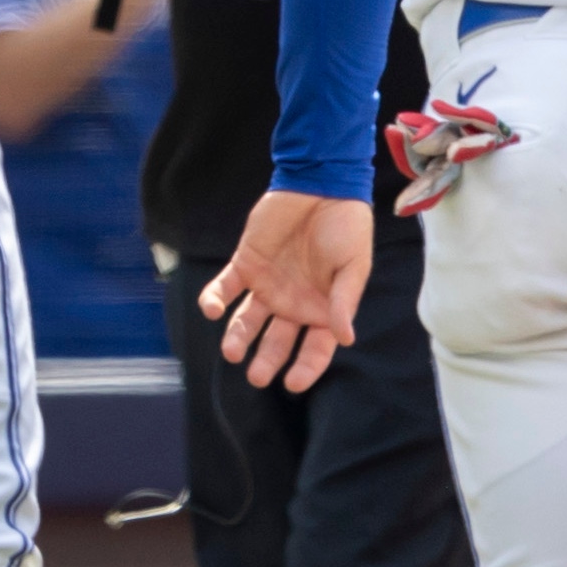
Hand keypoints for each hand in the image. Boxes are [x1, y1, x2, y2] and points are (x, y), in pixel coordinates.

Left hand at [204, 191, 371, 391]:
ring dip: (237, 337)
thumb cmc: (346, 225)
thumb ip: (345, 300)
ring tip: (231, 352)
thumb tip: (345, 339)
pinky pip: (225, 287)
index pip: (314, 348)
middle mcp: (292, 302)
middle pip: (275, 341)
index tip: (293, 384)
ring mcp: (267, 285)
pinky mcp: (245, 264)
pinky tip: (213, 309)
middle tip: (257, 377)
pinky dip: (215, 299)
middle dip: (265, 361)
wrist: (321, 183)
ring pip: (246, 321)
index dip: (305, 368)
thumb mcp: (353, 265)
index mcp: (322, 308)